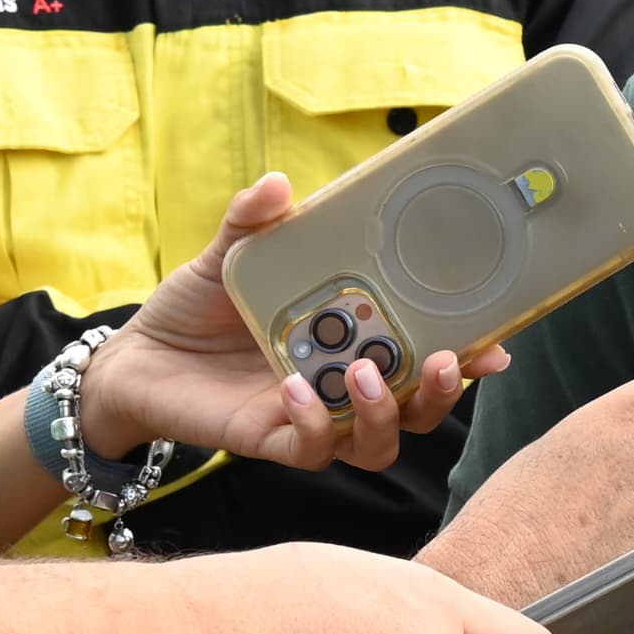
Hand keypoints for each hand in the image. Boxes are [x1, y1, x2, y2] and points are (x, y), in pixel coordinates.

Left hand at [80, 177, 496, 475]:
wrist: (136, 359)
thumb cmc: (196, 308)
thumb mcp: (230, 256)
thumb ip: (254, 221)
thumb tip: (279, 183)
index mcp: (356, 338)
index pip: (427, 355)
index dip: (470, 358)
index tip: (497, 346)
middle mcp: (345, 386)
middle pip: (419, 410)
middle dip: (442, 394)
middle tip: (444, 361)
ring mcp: (312, 417)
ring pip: (377, 443)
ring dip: (385, 415)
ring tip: (366, 374)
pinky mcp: (270, 440)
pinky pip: (311, 450)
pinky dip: (313, 424)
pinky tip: (293, 389)